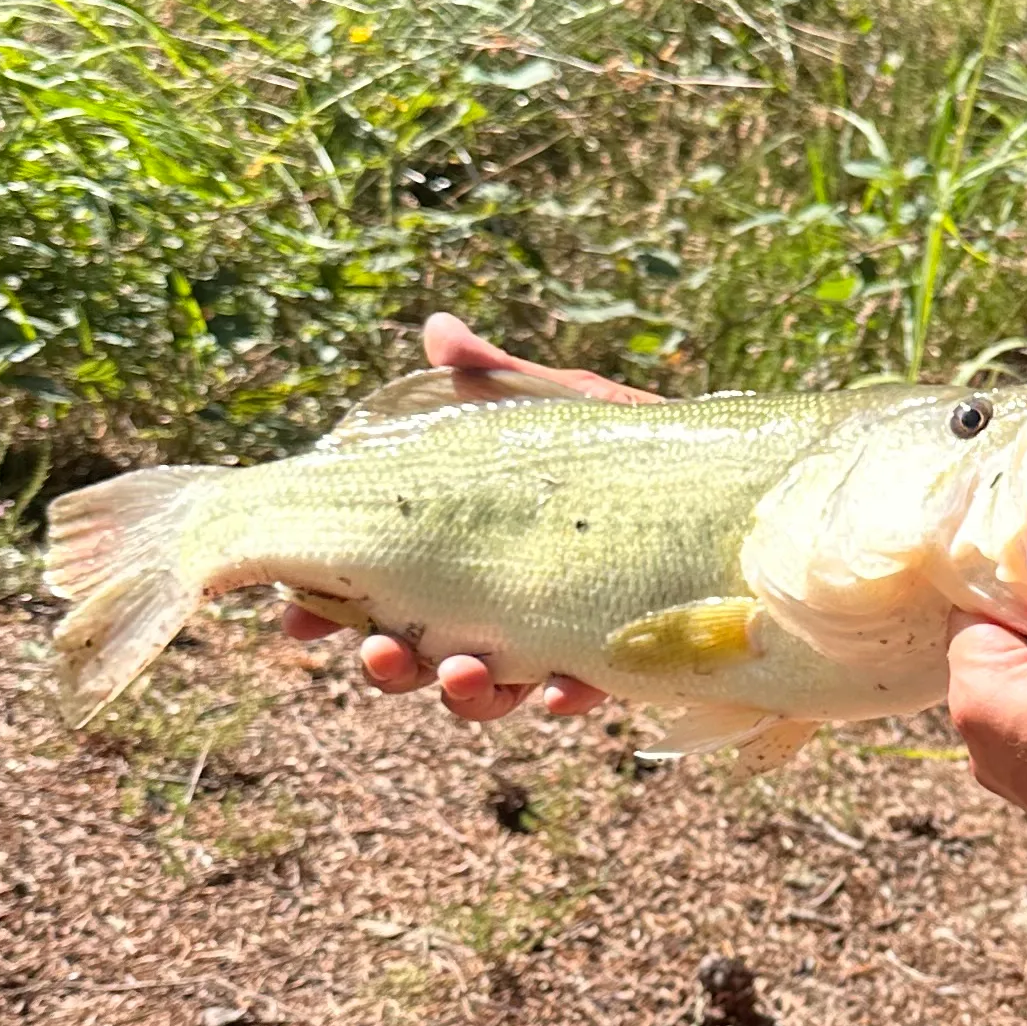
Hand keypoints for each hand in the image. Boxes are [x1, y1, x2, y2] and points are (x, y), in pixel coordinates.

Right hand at [277, 309, 655, 722]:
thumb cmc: (623, 438)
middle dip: (388, 664)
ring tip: (468, 674)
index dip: (324, 605)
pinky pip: (580, 692)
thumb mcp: (557, 401)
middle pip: (415, 654)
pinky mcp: (615, 653)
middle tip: (381, 652)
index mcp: (456, 547)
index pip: (372, 584)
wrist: (731, 477)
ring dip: (466, 693)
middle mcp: (493, 600)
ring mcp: (550, 633)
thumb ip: (493, 376)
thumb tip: (438, 330)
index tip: (294, 617)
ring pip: (486, 689)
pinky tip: (560, 691)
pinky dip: (564, 695)